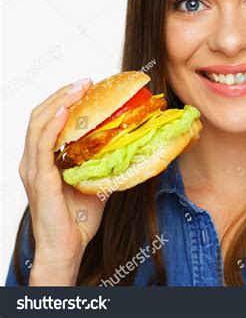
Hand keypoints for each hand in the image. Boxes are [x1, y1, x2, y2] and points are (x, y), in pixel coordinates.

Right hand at [19, 78, 108, 284]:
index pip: (48, 120)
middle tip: (86, 82)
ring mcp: (33, 168)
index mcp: (44, 159)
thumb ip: (103, 164)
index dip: (64, 100)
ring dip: (59, 102)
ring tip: (78, 89)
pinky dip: (52, 125)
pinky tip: (64, 111)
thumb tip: (127, 148)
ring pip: (38, 124)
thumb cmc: (78, 218)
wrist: (67, 247)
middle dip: (62, 94)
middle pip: (41, 115)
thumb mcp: (95, 182)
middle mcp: (34, 160)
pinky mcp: (39, 179)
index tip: (86, 87)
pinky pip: (42, 146)